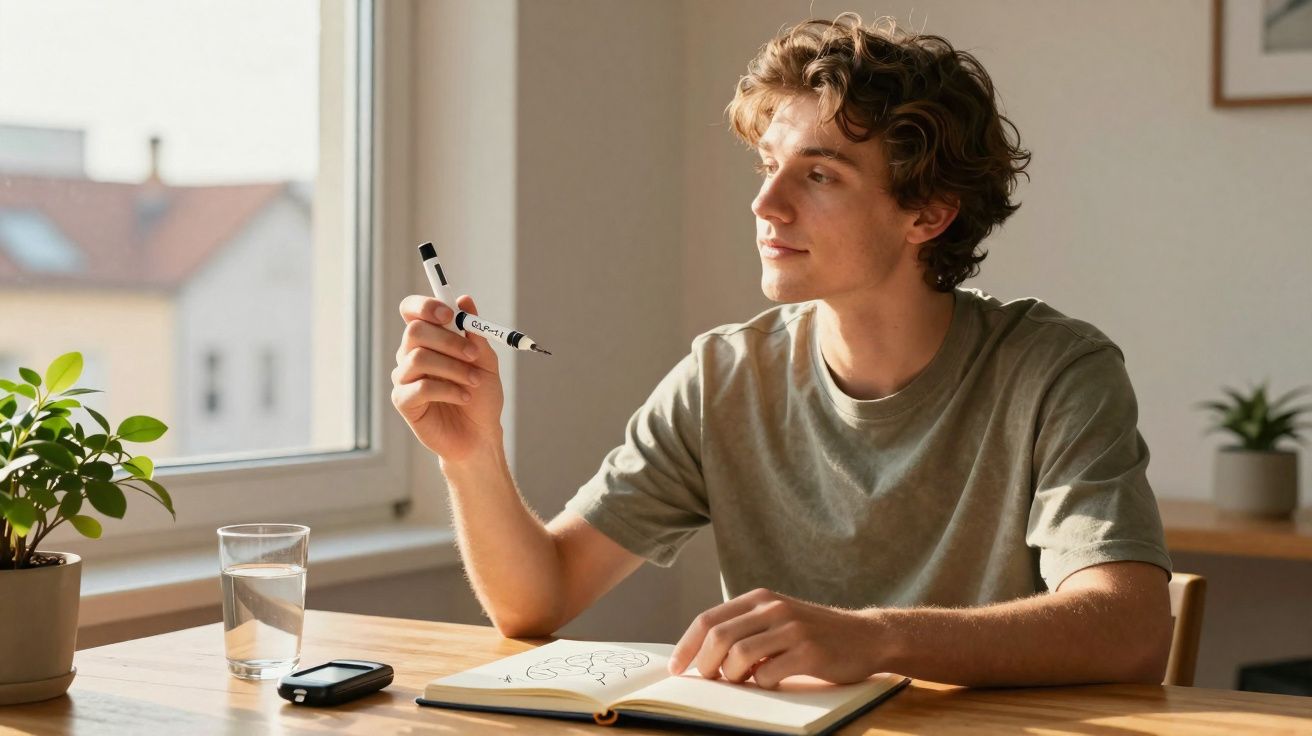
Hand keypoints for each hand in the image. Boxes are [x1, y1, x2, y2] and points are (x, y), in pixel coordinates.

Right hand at [391, 294, 503, 461]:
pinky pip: (421, 387)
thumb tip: (465, 300)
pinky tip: (463, 397)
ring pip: (418, 358)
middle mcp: (410, 354)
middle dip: (448, 339)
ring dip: (453, 368)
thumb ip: (475, 332)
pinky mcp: (404, 401)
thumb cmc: (481, 396)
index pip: (411, 310)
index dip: (426, 306)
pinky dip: (448, 390)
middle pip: (414, 331)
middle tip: (472, 354)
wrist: (480, 434)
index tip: (450, 314)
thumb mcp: (486, 361)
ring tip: (474, 382)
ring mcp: (404, 378)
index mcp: (429, 339)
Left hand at [667, 588, 884, 689]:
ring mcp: (791, 629)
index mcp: (759, 598)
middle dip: (705, 664)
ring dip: (733, 677)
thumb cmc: (814, 633)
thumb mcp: (777, 619)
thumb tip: (701, 655)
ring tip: (743, 681)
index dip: (686, 646)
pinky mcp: (809, 652)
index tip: (675, 668)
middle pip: (718, 637)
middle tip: (709, 680)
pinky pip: (768, 675)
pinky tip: (772, 681)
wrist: (866, 636)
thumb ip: (745, 628)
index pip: (707, 619)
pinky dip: (762, 685)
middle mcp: (773, 608)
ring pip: (738, 657)